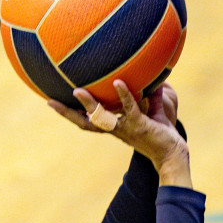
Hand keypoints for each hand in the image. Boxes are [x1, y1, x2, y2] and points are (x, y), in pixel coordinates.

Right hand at [48, 81, 190, 187]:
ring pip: (102, 117)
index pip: (85, 120)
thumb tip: (146, 69)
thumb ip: (146, 93)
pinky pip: (129, 109)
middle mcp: (114, 129)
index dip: (68, 113)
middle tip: (50, 102)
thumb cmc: (159, 132)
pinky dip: (123, 95)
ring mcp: (126, 128)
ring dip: (89, 105)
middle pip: (85, 122)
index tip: (51, 102)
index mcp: (112, 127)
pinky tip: (117, 82)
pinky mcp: (140, 125)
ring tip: (77, 91)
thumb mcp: (149, 110)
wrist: (172, 153)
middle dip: (66, 113)